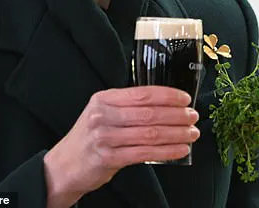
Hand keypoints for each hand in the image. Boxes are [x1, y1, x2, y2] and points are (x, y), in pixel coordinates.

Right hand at [43, 86, 199, 207]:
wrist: (64, 165)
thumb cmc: (88, 138)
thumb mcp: (102, 113)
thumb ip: (126, 107)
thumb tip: (163, 105)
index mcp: (103, 99)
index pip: (141, 93)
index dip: (167, 95)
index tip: (184, 98)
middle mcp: (102, 115)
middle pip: (148, 113)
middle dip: (176, 114)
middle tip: (193, 116)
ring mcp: (105, 137)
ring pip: (149, 133)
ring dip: (176, 133)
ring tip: (192, 133)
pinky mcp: (108, 158)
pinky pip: (145, 153)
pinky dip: (166, 151)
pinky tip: (180, 150)